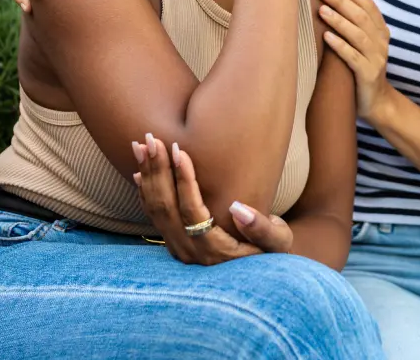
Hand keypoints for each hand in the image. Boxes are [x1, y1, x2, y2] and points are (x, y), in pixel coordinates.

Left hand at [133, 135, 292, 264]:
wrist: (259, 280)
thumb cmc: (273, 257)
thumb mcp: (279, 244)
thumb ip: (263, 229)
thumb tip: (238, 209)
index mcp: (216, 251)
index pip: (192, 211)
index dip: (184, 180)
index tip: (179, 150)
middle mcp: (191, 253)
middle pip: (167, 208)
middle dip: (158, 171)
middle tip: (151, 139)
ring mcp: (180, 250)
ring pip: (156, 211)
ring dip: (148, 176)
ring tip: (140, 146)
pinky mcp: (175, 246)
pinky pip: (155, 218)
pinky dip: (146, 193)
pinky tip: (140, 173)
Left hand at [318, 0, 393, 122]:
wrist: (376, 102)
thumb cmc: (364, 66)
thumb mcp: (366, 40)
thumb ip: (363, 16)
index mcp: (381, 31)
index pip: (369, 5)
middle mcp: (381, 42)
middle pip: (362, 17)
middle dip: (342, 1)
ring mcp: (376, 58)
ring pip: (358, 35)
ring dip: (339, 21)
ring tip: (322, 9)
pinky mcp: (368, 74)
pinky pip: (353, 57)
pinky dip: (340, 45)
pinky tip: (326, 36)